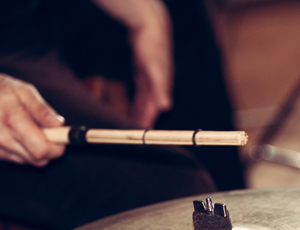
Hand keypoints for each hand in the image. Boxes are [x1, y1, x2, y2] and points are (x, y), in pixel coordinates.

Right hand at [0, 55, 65, 166]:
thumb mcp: (24, 91)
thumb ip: (43, 110)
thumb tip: (60, 125)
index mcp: (12, 121)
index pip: (43, 149)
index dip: (58, 148)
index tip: (62, 139)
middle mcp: (1, 139)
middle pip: (38, 160)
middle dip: (49, 150)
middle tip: (49, 135)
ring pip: (28, 162)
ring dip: (35, 151)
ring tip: (29, 131)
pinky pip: (14, 160)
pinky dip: (21, 151)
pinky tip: (14, 136)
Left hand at [127, 1, 173, 127]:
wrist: (152, 25)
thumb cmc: (154, 45)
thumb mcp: (155, 68)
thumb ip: (160, 88)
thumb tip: (166, 107)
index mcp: (161, 86)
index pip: (155, 109)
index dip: (149, 121)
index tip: (143, 133)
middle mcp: (158, 84)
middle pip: (150, 107)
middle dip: (144, 120)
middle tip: (135, 134)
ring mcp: (151, 79)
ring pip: (145, 101)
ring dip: (140, 113)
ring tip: (133, 125)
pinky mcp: (144, 73)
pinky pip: (141, 93)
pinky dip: (138, 102)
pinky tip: (133, 107)